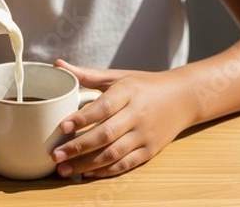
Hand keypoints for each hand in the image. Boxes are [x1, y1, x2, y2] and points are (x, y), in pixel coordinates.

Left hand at [51, 59, 196, 177]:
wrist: (183, 97)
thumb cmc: (145, 85)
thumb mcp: (119, 76)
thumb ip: (88, 74)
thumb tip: (58, 64)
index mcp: (128, 92)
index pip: (103, 106)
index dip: (82, 118)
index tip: (62, 126)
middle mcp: (138, 114)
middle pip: (106, 134)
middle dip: (78, 147)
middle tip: (55, 155)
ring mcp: (145, 134)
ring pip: (114, 153)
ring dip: (87, 164)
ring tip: (64, 169)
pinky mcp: (150, 150)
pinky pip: (126, 164)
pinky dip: (105, 171)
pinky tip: (86, 174)